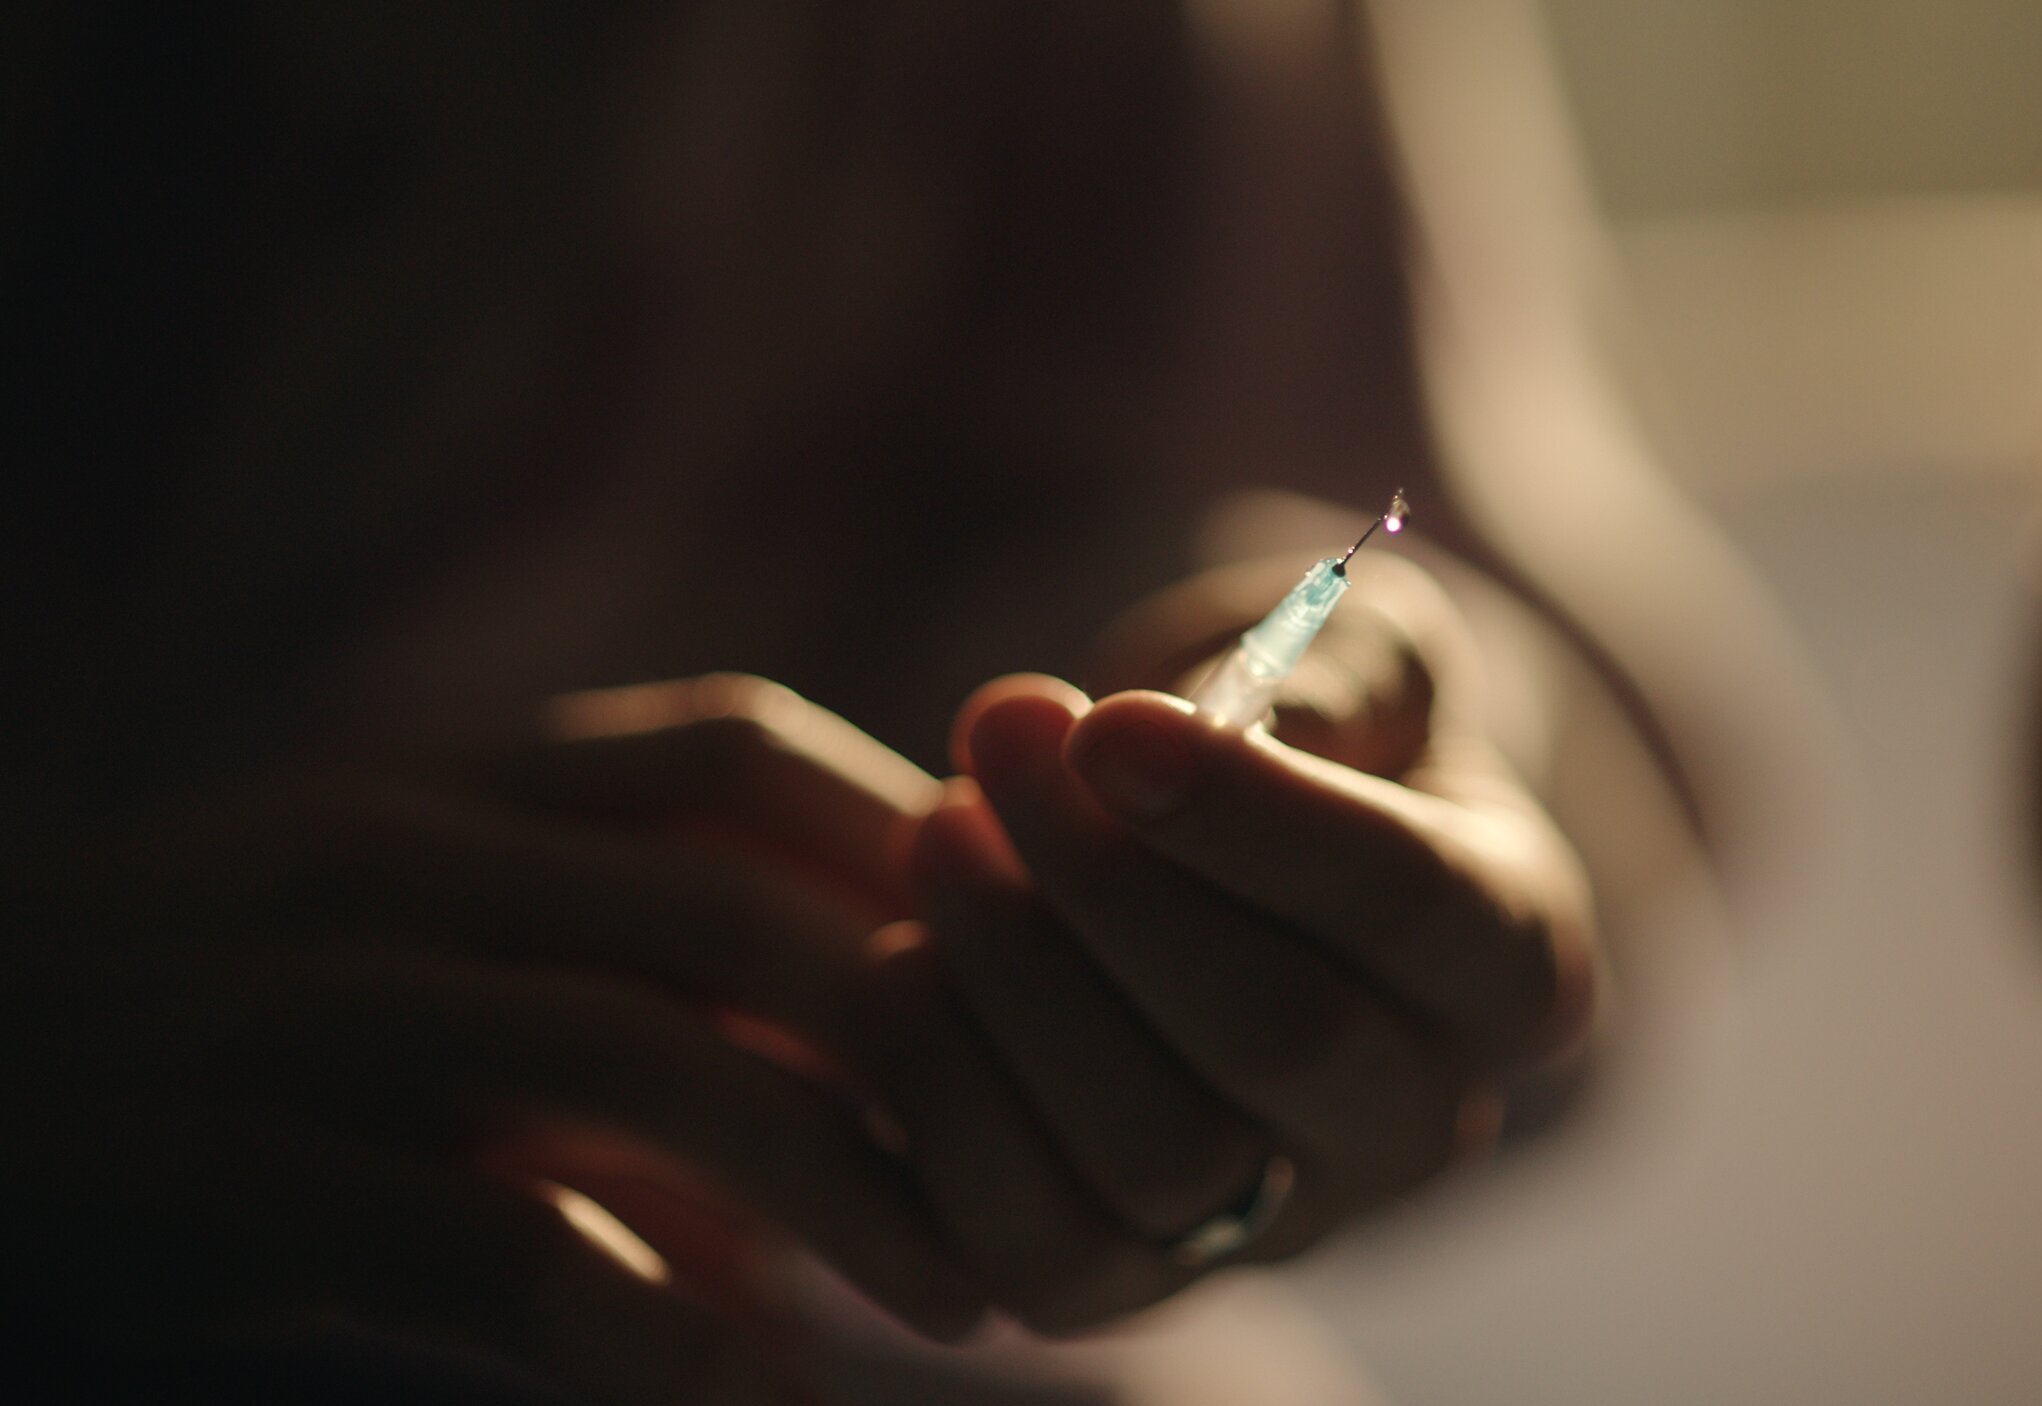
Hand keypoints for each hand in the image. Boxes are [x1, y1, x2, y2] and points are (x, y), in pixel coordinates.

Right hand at [1, 674, 980, 1402]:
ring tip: (959, 1290)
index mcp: (438, 790)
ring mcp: (303, 1012)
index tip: (1037, 964)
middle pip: (724, 905)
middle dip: (916, 1031)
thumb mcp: (388, 940)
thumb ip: (596, 991)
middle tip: (1041, 1161)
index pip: (729, 756)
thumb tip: (808, 1188)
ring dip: (832, 1179)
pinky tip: (759, 1389)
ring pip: (636, 1056)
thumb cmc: (193, 1024)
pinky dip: (647, 1321)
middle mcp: (385, 865)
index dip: (913, 842)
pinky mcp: (227, 1183)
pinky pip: (483, 1242)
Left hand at [845, 568, 1597, 1333]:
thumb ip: (1338, 670)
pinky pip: (1035, 1248)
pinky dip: (943, 1100)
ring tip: (938, 828)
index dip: (1254, 814)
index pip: (1411, 904)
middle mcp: (1424, 1121)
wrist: (1232, 865)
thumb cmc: (1309, 734)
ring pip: (1160, 1158)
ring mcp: (1285, 1222)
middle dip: (1112, 883)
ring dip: (1016, 978)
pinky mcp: (1138, 1282)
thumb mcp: (1356, 656)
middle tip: (997, 734)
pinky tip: (904, 958)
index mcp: (1513, 956)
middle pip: (1284, 1039)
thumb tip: (1256, 717)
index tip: (1108, 721)